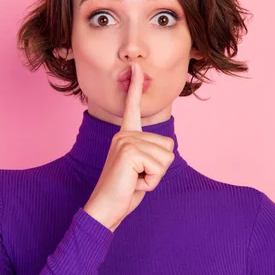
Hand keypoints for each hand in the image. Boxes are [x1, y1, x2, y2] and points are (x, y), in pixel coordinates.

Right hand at [83, 62, 174, 231]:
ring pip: (166, 158)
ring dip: (155, 176)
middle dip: (159, 169)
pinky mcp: (129, 151)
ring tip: (135, 180)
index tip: (136, 66)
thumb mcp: (141, 169)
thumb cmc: (124, 191)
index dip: (135, 87)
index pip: (133, 108)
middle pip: (168, 147)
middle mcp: (124, 134)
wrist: (105, 208)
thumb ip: (150, 155)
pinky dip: (151, 182)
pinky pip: (159, 167)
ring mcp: (125, 141)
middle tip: (137, 177)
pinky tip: (134, 183)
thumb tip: (165, 149)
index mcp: (126, 135)